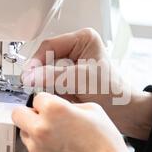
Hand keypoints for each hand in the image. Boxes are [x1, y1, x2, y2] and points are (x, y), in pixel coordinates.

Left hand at [12, 92, 149, 151]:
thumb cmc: (106, 144)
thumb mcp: (94, 110)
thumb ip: (70, 105)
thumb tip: (59, 107)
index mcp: (54, 109)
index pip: (37, 98)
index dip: (47, 102)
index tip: (52, 107)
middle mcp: (40, 127)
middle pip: (18, 113)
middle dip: (29, 113)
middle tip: (43, 118)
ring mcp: (35, 147)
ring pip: (24, 132)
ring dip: (34, 132)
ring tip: (56, 138)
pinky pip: (31, 150)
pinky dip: (41, 149)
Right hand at [22, 28, 151, 139]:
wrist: (124, 112)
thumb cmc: (113, 91)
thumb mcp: (81, 79)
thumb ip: (53, 76)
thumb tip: (29, 76)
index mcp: (83, 39)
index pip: (49, 46)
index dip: (36, 61)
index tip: (27, 76)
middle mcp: (76, 50)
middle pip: (46, 59)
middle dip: (42, 74)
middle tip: (33, 86)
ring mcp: (72, 66)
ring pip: (47, 73)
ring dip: (48, 85)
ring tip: (56, 93)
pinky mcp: (69, 80)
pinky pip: (52, 84)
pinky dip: (53, 93)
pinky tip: (62, 98)